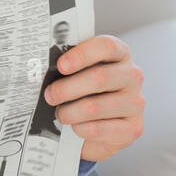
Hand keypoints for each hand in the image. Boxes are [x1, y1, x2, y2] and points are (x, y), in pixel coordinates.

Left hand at [43, 34, 144, 162]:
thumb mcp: (75, 74)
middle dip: (67, 88)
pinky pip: (99, 128)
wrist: (93, 129)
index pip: (106, 46)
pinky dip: (80, 128)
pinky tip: (74, 127)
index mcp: (118, 54)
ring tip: (60, 114)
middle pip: (100, 77)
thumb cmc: (81, 93)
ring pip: (95, 106)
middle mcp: (132, 76)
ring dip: (69, 112)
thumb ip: (65, 66)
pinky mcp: (133, 128)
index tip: (61, 65)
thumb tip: (40, 68)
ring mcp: (135, 102)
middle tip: (49, 95)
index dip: (82, 55)